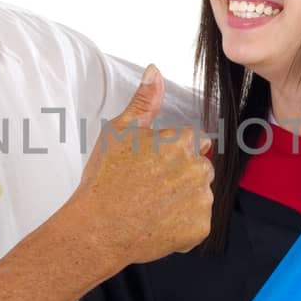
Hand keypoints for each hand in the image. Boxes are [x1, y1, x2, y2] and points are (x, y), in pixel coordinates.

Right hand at [72, 65, 214, 267]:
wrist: (98, 230)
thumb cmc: (105, 180)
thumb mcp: (119, 131)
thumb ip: (144, 101)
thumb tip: (155, 70)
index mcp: (182, 142)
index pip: (191, 141)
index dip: (169, 153)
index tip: (149, 166)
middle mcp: (198, 169)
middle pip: (198, 167)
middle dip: (180, 174)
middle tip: (148, 187)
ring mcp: (201, 200)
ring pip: (199, 195)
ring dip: (183, 199)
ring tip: (151, 206)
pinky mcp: (200, 228)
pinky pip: (197, 222)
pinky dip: (182, 225)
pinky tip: (157, 224)